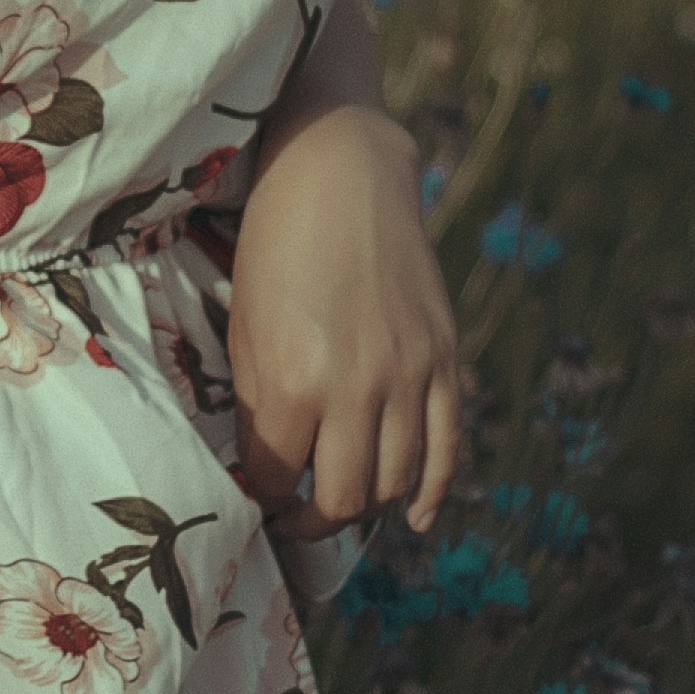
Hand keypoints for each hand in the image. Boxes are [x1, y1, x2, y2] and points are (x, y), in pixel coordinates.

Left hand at [227, 104, 462, 541]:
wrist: (341, 172)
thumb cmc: (275, 247)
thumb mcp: (246, 328)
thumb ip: (259, 405)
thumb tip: (267, 471)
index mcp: (296, 379)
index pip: (276, 477)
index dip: (262, 497)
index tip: (257, 498)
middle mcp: (359, 387)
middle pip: (343, 497)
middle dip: (313, 520)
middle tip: (296, 517)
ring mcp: (410, 374)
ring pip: (396, 483)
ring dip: (367, 506)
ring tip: (341, 503)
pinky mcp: (445, 358)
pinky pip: (449, 449)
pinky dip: (435, 494)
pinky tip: (418, 519)